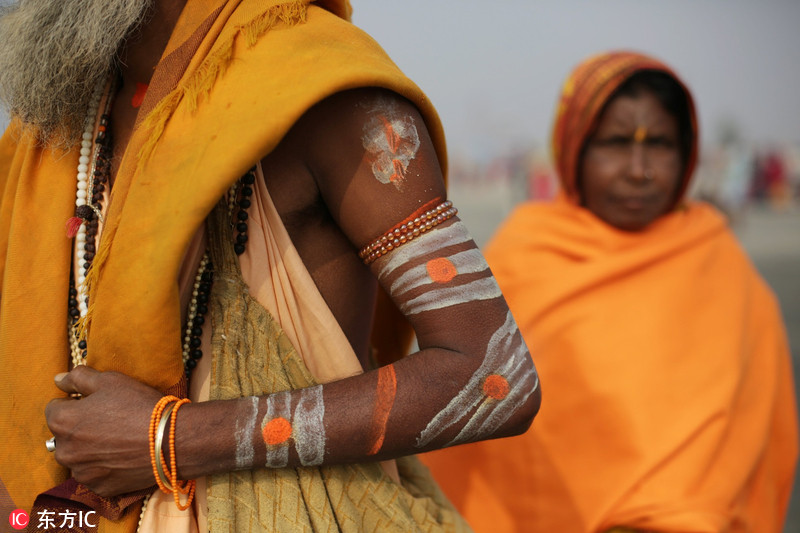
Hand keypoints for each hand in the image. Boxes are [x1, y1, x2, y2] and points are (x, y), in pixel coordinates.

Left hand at [45, 366, 163, 496]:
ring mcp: (81, 472)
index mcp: (62, 421)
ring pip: (78, 457)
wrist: (172, 440)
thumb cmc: (139, 406)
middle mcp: (64, 451)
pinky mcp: (99, 488)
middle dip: (80, 428)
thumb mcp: (110, 380)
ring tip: (118, 440)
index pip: (55, 408)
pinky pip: (94, 475)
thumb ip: (78, 377)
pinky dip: (104, 467)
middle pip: (64, 436)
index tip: (98, 404)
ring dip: (90, 449)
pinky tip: (123, 456)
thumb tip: (58, 379)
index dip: (76, 403)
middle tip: (110, 421)